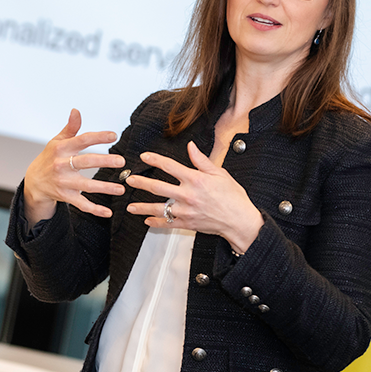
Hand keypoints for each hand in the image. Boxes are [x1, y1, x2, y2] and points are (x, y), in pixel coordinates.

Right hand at [23, 109, 125, 221]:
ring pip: (86, 186)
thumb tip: (76, 111)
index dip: (98, 137)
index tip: (114, 135)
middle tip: (121, 161)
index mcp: (61, 149)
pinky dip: (95, 210)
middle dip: (104, 161)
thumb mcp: (57, 141)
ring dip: (104, 188)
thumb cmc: (49, 158)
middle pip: (85, 162)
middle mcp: (62, 165)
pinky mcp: (66, 196)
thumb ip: (71, 127)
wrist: (34, 181)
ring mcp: (64, 182)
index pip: (82, 140)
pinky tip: (108, 212)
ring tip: (120, 188)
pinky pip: (82, 204)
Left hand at [125, 141, 263, 253]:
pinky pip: (168, 224)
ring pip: (159, 208)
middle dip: (141, 183)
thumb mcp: (219, 173)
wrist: (240, 220)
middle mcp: (188, 195)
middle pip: (158, 187)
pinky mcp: (187, 224)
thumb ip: (201, 160)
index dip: (155, 159)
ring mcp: (186, 211)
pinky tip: (147, 221)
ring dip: (142, 208)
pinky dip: (156, 223)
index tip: (144, 156)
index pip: (170, 166)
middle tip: (130, 181)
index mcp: (195, 180)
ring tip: (131, 207)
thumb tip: (191, 147)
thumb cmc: (233, 197)